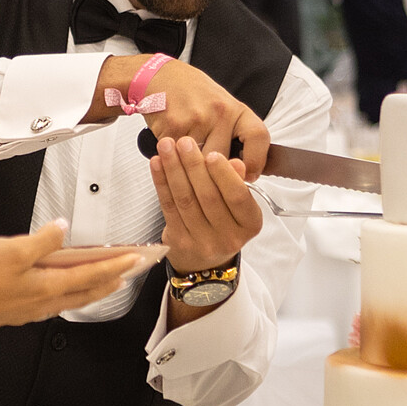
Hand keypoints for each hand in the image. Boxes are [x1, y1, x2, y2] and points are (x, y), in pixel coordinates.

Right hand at [0, 223, 138, 333]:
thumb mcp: (11, 249)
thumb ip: (42, 240)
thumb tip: (62, 228)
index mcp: (46, 286)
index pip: (91, 274)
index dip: (116, 265)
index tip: (135, 259)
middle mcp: (41, 302)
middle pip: (86, 292)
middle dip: (111, 282)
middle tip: (130, 275)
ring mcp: (28, 310)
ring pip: (70, 300)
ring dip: (91, 291)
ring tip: (104, 283)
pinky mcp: (13, 312)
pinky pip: (51, 304)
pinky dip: (66, 295)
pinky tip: (60, 292)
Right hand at [94, 57, 270, 178]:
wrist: (160, 77)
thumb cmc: (192, 94)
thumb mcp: (221, 107)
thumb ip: (233, 135)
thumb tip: (243, 171)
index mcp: (235, 108)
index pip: (258, 137)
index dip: (257, 161)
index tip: (249, 174)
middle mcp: (220, 112)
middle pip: (225, 160)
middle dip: (215, 172)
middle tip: (207, 169)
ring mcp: (197, 120)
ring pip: (201, 164)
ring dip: (193, 167)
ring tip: (187, 156)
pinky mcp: (174, 128)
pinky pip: (180, 158)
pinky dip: (176, 159)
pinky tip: (174, 148)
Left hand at [151, 135, 262, 273]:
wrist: (204, 262)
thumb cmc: (224, 224)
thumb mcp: (239, 205)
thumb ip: (236, 183)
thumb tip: (235, 163)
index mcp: (250, 224)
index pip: (238, 197)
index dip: (224, 175)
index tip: (212, 153)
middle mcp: (229, 237)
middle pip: (208, 197)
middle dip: (193, 166)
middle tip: (184, 142)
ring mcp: (202, 242)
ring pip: (185, 200)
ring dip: (173, 169)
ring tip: (166, 146)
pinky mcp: (179, 242)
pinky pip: (168, 207)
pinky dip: (161, 182)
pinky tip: (157, 164)